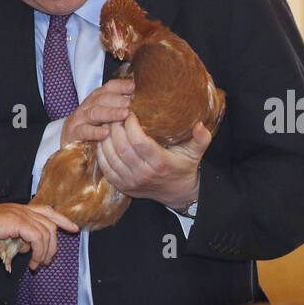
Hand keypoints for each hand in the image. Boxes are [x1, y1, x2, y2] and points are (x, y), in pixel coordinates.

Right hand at [0, 203, 77, 269]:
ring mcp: (21, 213)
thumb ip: (16, 238)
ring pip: (47, 232)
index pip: (47, 211)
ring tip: (39, 265)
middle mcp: (22, 208)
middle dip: (56, 243)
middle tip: (50, 261)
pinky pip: (39, 238)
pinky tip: (33, 262)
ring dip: (46, 252)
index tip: (73, 229)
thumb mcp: (1, 234)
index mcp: (19, 209)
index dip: (62, 220)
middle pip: (51, 222)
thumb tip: (26, 248)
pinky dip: (40, 252)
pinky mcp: (19, 221)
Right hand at [62, 78, 134, 145]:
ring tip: (125, 114)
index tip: (133, 87)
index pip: (108, 88)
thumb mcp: (105, 119)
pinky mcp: (73, 134)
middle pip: (102, 98)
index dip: (120, 86)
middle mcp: (86, 107)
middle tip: (132, 103)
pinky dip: (95, 132)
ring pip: (95, 112)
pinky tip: (106, 133)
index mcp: (95, 101)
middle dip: (118, 99)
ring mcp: (78, 120)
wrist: (69, 148)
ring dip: (111, 113)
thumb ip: (119, 110)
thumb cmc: (93, 133)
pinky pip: (84, 131)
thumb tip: (142, 105)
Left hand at [95, 113, 211, 208]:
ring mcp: (130, 181)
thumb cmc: (184, 167)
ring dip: (106, 138)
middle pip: (121, 147)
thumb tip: (200, 124)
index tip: (130, 112)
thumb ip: (202, 138)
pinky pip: (105, 168)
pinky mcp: (122, 186)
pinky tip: (103, 139)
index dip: (130, 125)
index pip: (138, 141)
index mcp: (160, 162)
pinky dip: (101, 152)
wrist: (177, 193)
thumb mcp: (196, 152)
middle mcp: (143, 173)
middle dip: (115, 127)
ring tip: (108, 123)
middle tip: (115, 114)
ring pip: (110, 156)